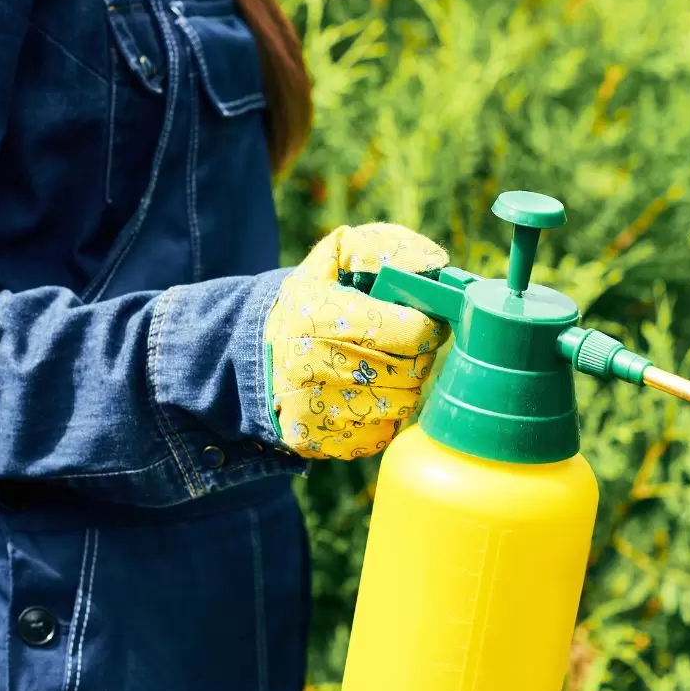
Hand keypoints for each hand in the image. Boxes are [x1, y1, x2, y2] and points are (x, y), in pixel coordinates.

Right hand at [264, 223, 450, 458]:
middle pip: (413, 371)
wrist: (254, 356)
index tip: (421, 319)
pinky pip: (382, 432)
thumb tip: (435, 263)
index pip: (412, 332)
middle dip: (418, 354)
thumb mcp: (332, 258)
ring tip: (382, 366)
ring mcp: (316, 411)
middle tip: (404, 344)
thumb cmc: (308, 302)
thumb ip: (380, 248)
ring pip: (403, 403)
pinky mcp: (318, 442)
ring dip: (404, 384)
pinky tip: (363, 394)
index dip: (427, 325)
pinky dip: (382, 413)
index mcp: (322, 317)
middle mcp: (316, 368)